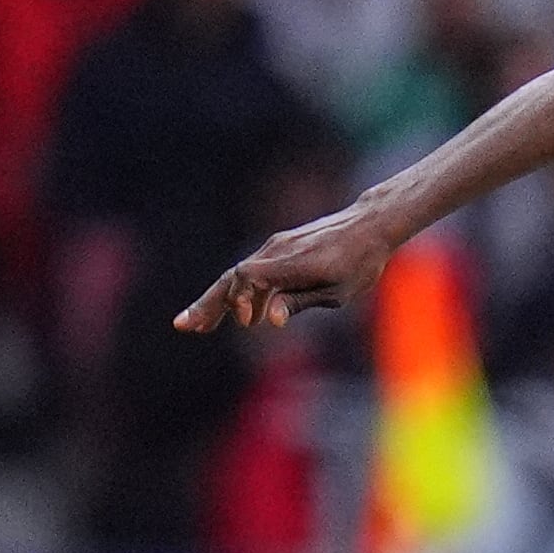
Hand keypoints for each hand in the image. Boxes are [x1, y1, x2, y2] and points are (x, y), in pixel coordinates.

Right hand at [173, 203, 397, 332]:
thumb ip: (300, 302)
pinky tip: (231, 313)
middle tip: (183, 327)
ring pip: (238, 275)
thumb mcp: (337, 290)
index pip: (248, 276)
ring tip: (196, 325)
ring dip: (216, 301)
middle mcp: (277, 251)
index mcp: (292, 262)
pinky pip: (251, 272)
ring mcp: (275, 248)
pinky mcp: (279, 250)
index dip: (241, 299)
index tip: (248, 322)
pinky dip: (237, 291)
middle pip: (233, 277)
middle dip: (208, 304)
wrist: (370, 225)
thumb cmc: (360, 263)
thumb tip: (270, 320)